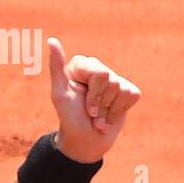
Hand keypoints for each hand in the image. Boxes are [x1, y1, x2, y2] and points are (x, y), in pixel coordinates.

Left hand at [46, 37, 141, 162]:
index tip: (83, 107)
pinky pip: (131, 95)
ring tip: (99, 117)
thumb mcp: (60, 95)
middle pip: (111, 81)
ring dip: (108, 111)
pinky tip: (110, 116)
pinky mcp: (128, 91)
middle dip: (100, 104)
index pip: (100, 73)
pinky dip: (119, 112)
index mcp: (82, 66)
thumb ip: (56, 68)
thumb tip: (51, 40)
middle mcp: (99, 69)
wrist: (84, 142)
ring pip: (121, 90)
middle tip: (91, 114)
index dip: (94, 96)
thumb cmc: (70, 119)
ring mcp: (115, 80)